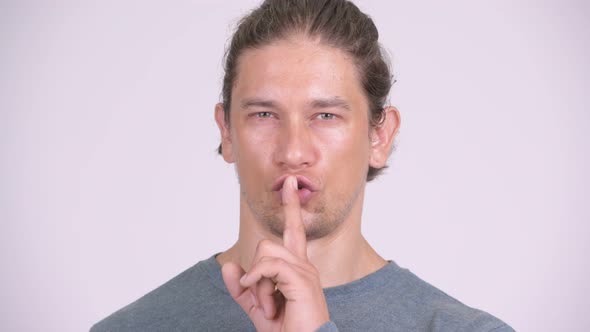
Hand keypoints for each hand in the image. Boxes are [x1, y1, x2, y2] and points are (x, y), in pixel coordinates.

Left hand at [221, 176, 329, 330]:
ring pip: (264, 253)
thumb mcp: (257, 307)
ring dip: (258, 284)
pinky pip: (268, 267)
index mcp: (296, 269)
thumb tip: (229, 266)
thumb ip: (243, 288)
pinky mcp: (302, 280)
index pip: (294, 231)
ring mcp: (304, 271)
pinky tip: (265, 303)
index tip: (289, 184)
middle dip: (255, 272)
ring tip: (269, 307)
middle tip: (264, 302)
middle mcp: (303, 265)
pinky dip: (258, 284)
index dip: (291, 207)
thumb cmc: (286, 329)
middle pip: (266, 243)